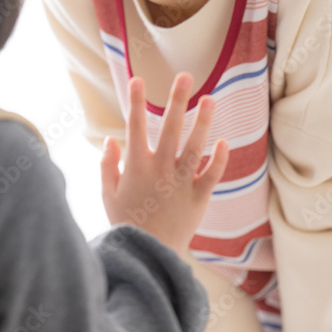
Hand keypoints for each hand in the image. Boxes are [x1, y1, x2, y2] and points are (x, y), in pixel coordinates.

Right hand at [100, 73, 228, 255]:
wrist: (147, 255)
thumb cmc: (126, 223)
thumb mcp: (108, 194)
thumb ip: (108, 165)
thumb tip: (111, 140)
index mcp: (136, 166)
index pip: (136, 125)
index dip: (137, 101)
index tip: (138, 79)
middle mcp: (160, 169)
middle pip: (171, 127)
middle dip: (178, 100)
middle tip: (186, 76)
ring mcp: (181, 182)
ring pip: (195, 146)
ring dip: (203, 121)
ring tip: (210, 99)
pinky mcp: (199, 198)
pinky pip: (212, 174)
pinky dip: (219, 158)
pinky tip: (224, 141)